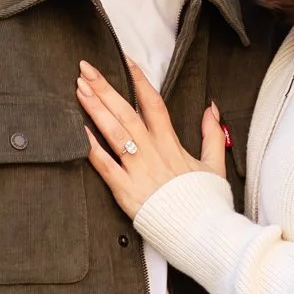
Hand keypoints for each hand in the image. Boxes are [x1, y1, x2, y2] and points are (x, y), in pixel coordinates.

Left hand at [77, 57, 225, 218]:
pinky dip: (91, 148)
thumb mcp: (215, 164)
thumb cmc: (207, 202)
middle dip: (105, 88)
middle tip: (86, 68)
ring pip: (114, 133)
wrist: (205, 232)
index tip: (124, 60)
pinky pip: (105, 166)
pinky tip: (78, 131)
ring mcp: (138, 171)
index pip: (153, 103)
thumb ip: (212, 135)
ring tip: (79, 89)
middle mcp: (153, 152)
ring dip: (95, 109)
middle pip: (126, 112)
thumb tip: (210, 109)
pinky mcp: (127, 191)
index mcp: (172, 145)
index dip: (139, 80)